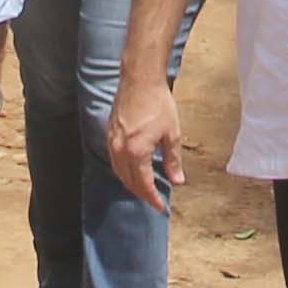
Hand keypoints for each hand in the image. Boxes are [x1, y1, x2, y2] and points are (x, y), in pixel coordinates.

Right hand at [106, 71, 184, 214]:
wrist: (140, 80)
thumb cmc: (158, 104)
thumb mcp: (172, 134)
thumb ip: (173, 160)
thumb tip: (177, 181)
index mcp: (136, 153)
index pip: (143, 185)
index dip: (153, 199)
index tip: (162, 207)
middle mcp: (120, 150)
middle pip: (129, 182)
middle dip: (142, 193)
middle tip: (155, 200)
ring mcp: (112, 142)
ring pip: (119, 172)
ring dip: (131, 183)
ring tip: (145, 188)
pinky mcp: (109, 134)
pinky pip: (114, 160)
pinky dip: (124, 170)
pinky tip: (133, 169)